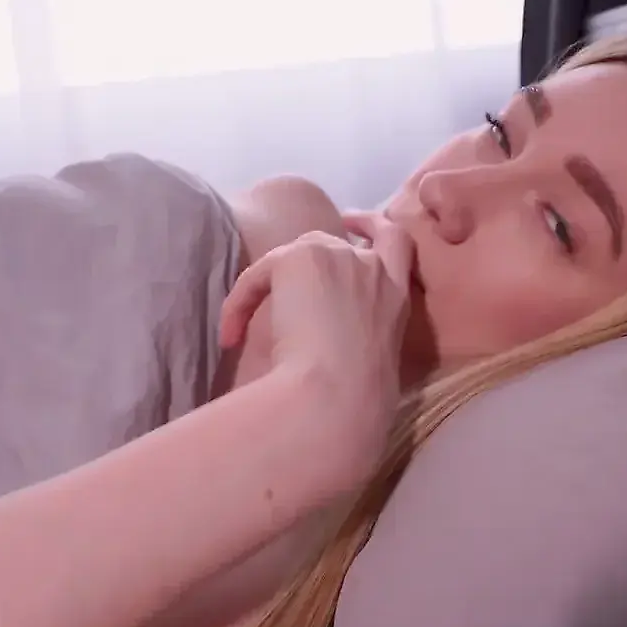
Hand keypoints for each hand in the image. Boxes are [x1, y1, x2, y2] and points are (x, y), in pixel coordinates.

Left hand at [218, 219, 413, 479]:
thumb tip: (326, 356)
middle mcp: (373, 270)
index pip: (397, 245)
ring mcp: (340, 258)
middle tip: (295, 256)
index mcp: (397, 299)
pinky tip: (230, 335)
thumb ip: (354, 344)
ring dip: (270, 283)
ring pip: (295, 256)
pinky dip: (240, 302)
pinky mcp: (301, 258)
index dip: (375, 227)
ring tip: (240, 323)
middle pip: (345, 236)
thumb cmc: (354, 402)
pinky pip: (259, 274)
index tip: (356, 224)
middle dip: (323, 240)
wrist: (336, 395)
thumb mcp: (368, 369)